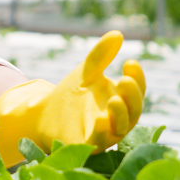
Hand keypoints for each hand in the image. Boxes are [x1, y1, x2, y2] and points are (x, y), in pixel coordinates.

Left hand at [0, 30, 145, 166]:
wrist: (42, 114)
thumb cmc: (70, 94)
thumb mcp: (85, 72)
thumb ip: (100, 56)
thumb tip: (118, 33)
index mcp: (122, 101)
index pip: (137, 90)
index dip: (137, 78)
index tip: (129, 63)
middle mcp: (119, 120)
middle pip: (134, 110)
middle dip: (131, 96)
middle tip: (123, 81)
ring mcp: (106, 134)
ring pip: (120, 128)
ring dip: (120, 115)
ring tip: (114, 100)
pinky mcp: (88, 146)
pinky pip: (99, 142)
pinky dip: (102, 133)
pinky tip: (100, 120)